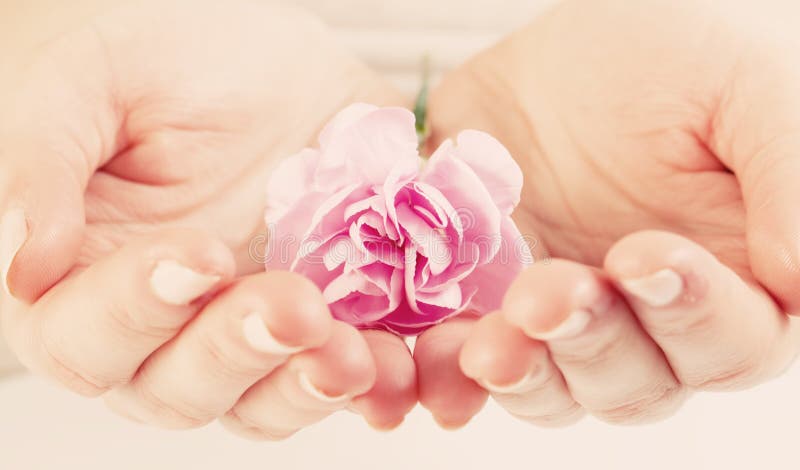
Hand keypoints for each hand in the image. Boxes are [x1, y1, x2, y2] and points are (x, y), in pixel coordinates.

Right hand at [0, 0, 416, 436]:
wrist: (271, 60)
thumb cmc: (170, 61)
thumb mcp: (96, 80)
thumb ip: (44, 159)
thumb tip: (25, 263)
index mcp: (89, 279)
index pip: (84, 338)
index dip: (135, 312)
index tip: (197, 253)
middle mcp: (168, 328)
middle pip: (180, 388)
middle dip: (238, 351)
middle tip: (292, 305)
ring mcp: (253, 332)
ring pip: (264, 401)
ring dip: (308, 385)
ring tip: (356, 354)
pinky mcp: (330, 321)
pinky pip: (346, 376)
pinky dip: (377, 383)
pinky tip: (402, 366)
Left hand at [427, 0, 799, 424]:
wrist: (552, 59)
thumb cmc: (664, 61)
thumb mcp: (740, 92)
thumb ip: (786, 177)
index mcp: (732, 280)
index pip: (731, 339)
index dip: (690, 312)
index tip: (644, 254)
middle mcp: (650, 321)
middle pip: (637, 382)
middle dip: (592, 341)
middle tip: (549, 292)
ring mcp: (567, 321)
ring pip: (557, 388)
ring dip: (524, 371)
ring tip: (489, 342)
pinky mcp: (495, 308)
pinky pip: (476, 363)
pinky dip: (454, 372)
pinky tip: (440, 356)